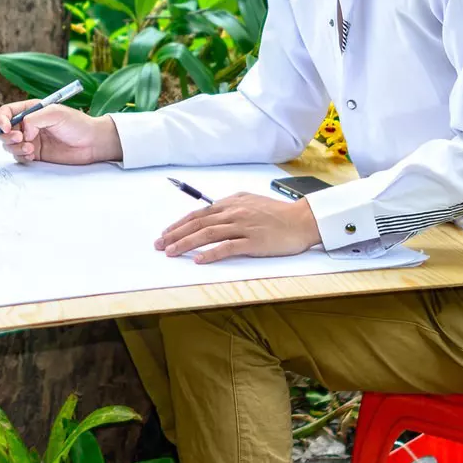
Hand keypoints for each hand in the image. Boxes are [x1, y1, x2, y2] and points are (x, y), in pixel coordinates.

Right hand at [0, 101, 119, 164]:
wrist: (92, 143)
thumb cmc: (77, 124)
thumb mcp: (55, 113)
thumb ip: (34, 119)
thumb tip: (23, 132)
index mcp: (31, 110)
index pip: (7, 112)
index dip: (2, 119)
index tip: (6, 127)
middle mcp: (28, 125)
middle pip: (5, 131)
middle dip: (8, 136)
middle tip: (21, 138)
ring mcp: (31, 140)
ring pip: (10, 145)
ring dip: (15, 147)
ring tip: (30, 148)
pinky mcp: (36, 154)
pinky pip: (19, 156)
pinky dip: (21, 156)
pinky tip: (32, 156)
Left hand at [157, 193, 319, 262]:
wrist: (302, 220)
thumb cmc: (277, 213)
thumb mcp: (251, 202)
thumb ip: (231, 206)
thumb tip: (212, 213)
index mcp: (232, 203)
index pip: (199, 214)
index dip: (179, 224)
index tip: (166, 233)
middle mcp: (234, 213)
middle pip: (198, 224)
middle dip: (175, 234)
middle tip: (160, 245)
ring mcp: (243, 227)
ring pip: (208, 235)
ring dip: (186, 244)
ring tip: (171, 252)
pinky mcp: (253, 241)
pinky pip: (228, 247)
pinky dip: (211, 254)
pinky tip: (198, 260)